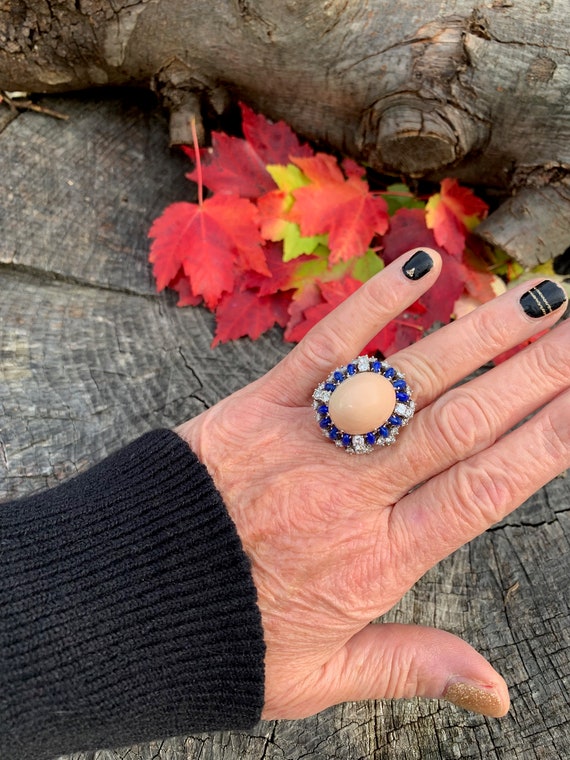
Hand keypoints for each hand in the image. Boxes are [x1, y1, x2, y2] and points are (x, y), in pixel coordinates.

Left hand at [176, 248, 568, 718]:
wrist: (125, 599)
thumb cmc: (227, 637)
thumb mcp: (321, 677)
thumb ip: (411, 666)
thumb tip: (498, 694)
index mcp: (376, 561)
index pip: (482, 491)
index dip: (543, 440)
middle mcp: (351, 494)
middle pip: (461, 424)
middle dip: (534, 373)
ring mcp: (306, 441)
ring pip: (408, 380)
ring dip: (478, 333)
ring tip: (540, 297)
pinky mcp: (261, 404)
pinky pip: (323, 346)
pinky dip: (373, 304)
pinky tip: (422, 267)